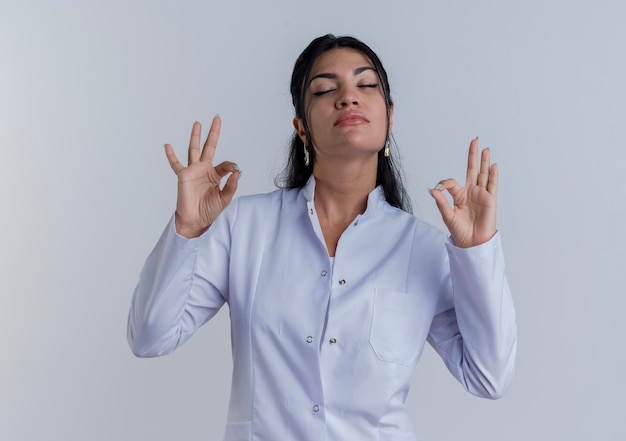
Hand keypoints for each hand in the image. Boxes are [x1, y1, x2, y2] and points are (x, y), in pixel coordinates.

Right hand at [165, 116, 240, 237]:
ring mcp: (193, 171)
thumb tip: (238, 170)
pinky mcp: (183, 176)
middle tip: (217, 118)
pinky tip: (167, 146)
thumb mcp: (225, 198)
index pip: (226, 165)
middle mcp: (204, 170)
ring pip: (194, 150)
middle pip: (209, 147)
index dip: (231, 166)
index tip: (234, 170)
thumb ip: (232, 185)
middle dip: (213, 133)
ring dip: (195, 136)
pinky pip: (176, 164)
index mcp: (216, 175)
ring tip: (197, 123)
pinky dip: (171, 155)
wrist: (196, 220)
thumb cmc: (209, 211)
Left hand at [429, 138, 496, 247]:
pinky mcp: (490, 199)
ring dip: (484, 161)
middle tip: (474, 141)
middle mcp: (471, 192)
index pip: (452, 182)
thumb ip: (441, 202)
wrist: (472, 242)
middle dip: (473, 156)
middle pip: (472, 169)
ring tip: (485, 149)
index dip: (444, 183)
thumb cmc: (460, 230)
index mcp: (459, 195)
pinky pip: (492, 185)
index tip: (439, 188)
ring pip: (483, 174)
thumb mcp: (447, 215)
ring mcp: (481, 194)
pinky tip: (493, 165)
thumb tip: (433, 189)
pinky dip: (493, 175)